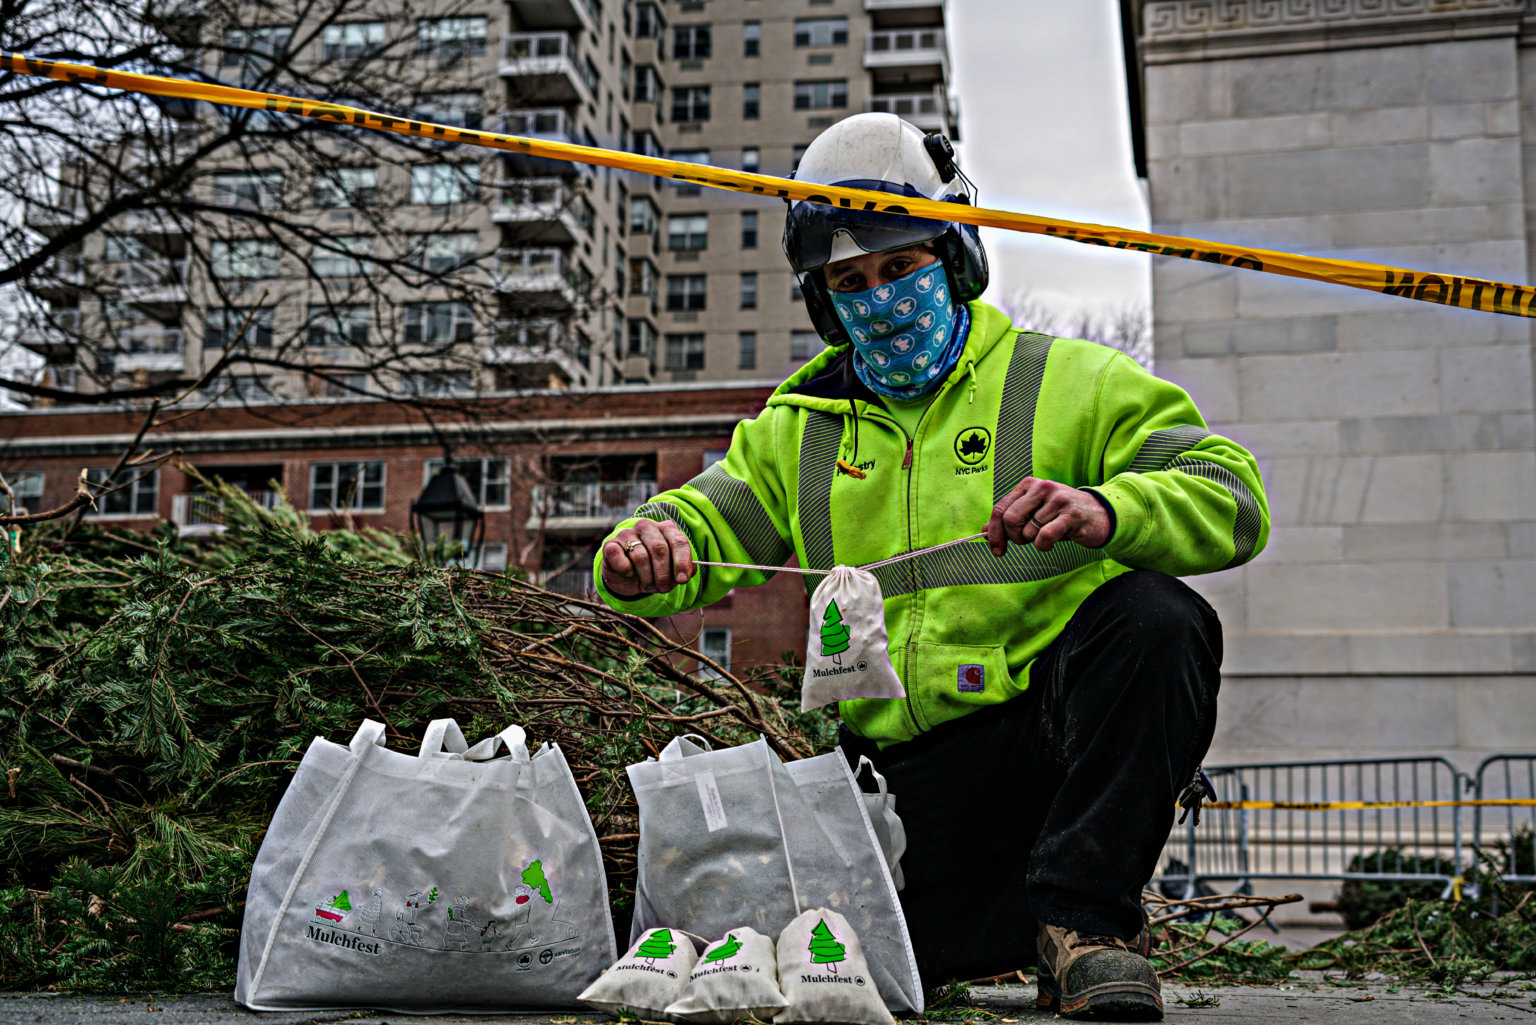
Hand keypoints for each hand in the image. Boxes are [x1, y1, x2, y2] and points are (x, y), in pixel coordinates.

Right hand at [601, 519, 694, 598]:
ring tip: (648, 585)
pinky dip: (626, 570)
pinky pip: (619, 557)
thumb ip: (684, 571)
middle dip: (663, 573)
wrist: (627, 579)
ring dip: (646, 576)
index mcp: (667, 529)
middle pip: (659, 549)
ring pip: (640, 556)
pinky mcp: (610, 544)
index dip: (681, 562)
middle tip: (663, 588)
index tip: (682, 580)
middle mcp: (647, 526)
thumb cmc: (655, 571)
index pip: (679, 541)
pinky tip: (629, 574)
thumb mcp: (672, 572)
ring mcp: (627, 533)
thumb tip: (686, 574)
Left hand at [986, 477, 1111, 555]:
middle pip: (1010, 520)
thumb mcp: (1034, 512)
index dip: (994, 533)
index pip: (1000, 509)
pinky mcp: (1071, 515)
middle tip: (1027, 540)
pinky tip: (1052, 542)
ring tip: (1047, 535)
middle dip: (1015, 537)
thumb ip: (1010, 519)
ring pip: (1028, 531)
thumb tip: (984, 531)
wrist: (1099, 514)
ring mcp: (1057, 500)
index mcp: (1028, 485)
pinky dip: (1044, 546)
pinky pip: (1044, 537)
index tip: (996, 550)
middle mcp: (1042, 488)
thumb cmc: (1062, 515)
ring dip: (1034, 542)